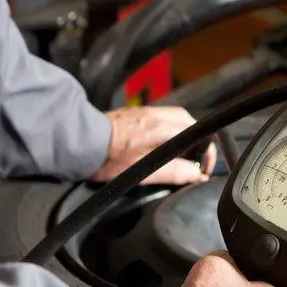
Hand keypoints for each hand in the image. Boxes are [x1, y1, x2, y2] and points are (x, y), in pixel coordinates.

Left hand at [91, 106, 217, 184]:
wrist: (81, 143)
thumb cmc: (108, 158)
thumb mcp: (145, 172)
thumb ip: (175, 172)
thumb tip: (197, 174)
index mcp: (163, 128)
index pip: (200, 134)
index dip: (206, 154)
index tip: (202, 170)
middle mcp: (158, 115)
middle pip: (191, 125)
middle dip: (196, 145)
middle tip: (191, 165)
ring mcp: (147, 112)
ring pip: (177, 121)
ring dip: (182, 139)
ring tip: (175, 158)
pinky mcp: (136, 115)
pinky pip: (162, 121)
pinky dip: (168, 134)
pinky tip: (159, 148)